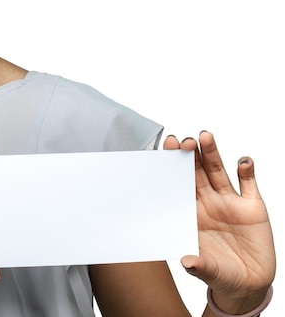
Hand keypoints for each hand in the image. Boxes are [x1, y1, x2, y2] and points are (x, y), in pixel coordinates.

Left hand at [164, 132, 274, 310]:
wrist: (248, 283)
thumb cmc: (220, 271)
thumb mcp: (208, 270)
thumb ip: (198, 264)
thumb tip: (187, 262)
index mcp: (191, 212)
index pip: (179, 183)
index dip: (173, 166)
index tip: (167, 150)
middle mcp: (208, 202)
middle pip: (196, 172)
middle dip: (189, 154)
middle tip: (184, 140)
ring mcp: (230, 202)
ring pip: (218, 171)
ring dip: (211, 153)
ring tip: (204, 136)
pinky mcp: (252, 208)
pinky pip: (249, 185)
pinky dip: (247, 171)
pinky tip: (243, 161)